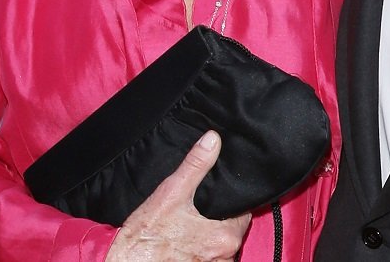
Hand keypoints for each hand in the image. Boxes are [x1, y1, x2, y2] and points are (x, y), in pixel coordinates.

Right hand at [107, 131, 250, 261]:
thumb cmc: (145, 237)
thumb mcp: (171, 193)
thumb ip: (195, 165)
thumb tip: (212, 140)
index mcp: (225, 236)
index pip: (244, 212)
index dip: (232, 201)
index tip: (219, 195)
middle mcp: (225, 256)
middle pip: (232, 229)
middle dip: (219, 218)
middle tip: (200, 208)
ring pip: (220, 246)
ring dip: (209, 236)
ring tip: (191, 225)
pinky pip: (208, 259)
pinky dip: (200, 250)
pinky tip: (185, 241)